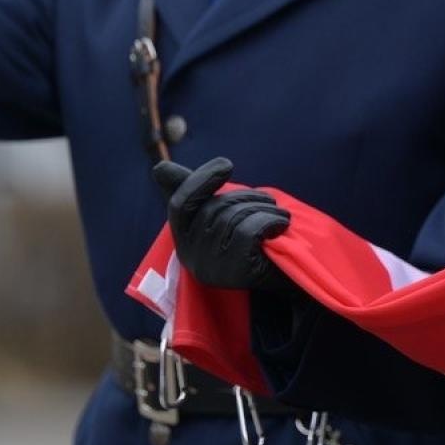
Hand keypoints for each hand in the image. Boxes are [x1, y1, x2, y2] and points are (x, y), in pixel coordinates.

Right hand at [152, 157, 291, 291]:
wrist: (284, 279)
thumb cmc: (253, 243)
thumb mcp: (224, 216)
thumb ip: (197, 193)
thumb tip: (160, 168)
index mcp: (185, 240)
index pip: (180, 205)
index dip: (200, 180)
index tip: (227, 165)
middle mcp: (191, 256)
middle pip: (215, 207)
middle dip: (248, 196)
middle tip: (270, 201)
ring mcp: (211, 267)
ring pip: (235, 217)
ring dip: (265, 209)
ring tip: (279, 216)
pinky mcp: (234, 273)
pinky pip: (250, 231)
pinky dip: (271, 222)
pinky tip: (280, 227)